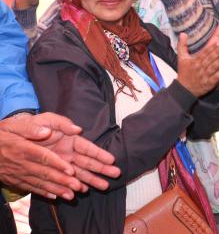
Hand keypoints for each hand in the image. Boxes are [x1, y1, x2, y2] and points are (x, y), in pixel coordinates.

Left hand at [0, 113, 119, 199]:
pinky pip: (65, 179)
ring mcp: (61, 163)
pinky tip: (82, 190)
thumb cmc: (32, 125)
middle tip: (115, 174)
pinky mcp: (53, 171)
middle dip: (102, 169)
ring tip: (105, 186)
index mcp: (70, 138)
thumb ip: (61, 123)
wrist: (12, 137)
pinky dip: (73, 185)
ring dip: (91, 179)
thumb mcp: (46, 119)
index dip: (99, 154)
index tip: (111, 159)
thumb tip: (77, 129)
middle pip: (88, 162)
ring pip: (79, 172)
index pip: (87, 148)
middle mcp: (68, 152)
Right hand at [176, 30, 218, 96]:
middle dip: (217, 51)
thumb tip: (182, 33)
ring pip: (213, 67)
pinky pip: (215, 78)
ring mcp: (204, 76)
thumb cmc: (184, 72)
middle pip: (209, 59)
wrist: (184, 90)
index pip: (204, 52)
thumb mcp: (181, 58)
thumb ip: (182, 45)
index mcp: (194, 61)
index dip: (212, 47)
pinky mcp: (208, 83)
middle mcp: (200, 67)